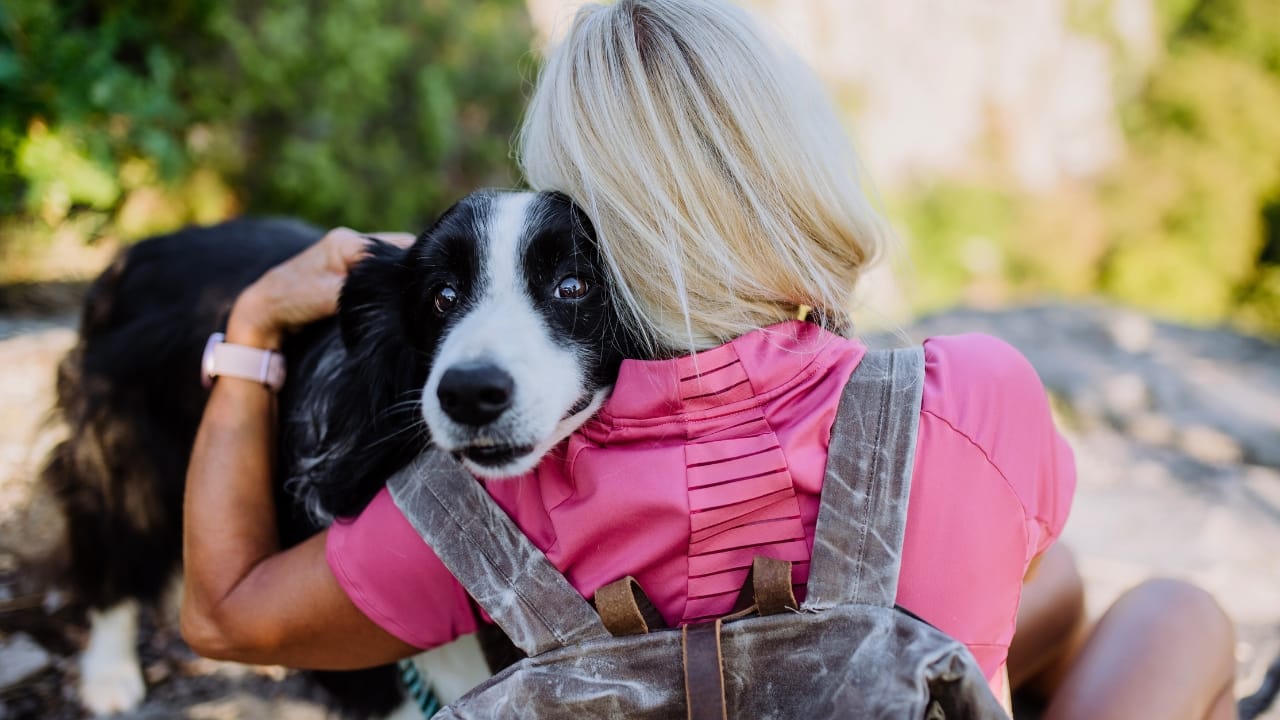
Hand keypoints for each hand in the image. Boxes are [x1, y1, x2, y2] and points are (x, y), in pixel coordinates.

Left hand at [227, 228, 414, 348]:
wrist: (263, 310)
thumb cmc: (289, 300)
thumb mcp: (327, 296)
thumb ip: (361, 288)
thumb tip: (393, 292)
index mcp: (347, 242)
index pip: (396, 246)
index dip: (414, 264)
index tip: (427, 284)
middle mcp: (351, 243)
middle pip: (397, 251)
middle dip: (409, 270)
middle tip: (424, 295)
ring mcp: (349, 255)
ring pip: (389, 263)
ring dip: (398, 279)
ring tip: (412, 298)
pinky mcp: (348, 269)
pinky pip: (378, 272)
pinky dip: (387, 284)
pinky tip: (396, 298)